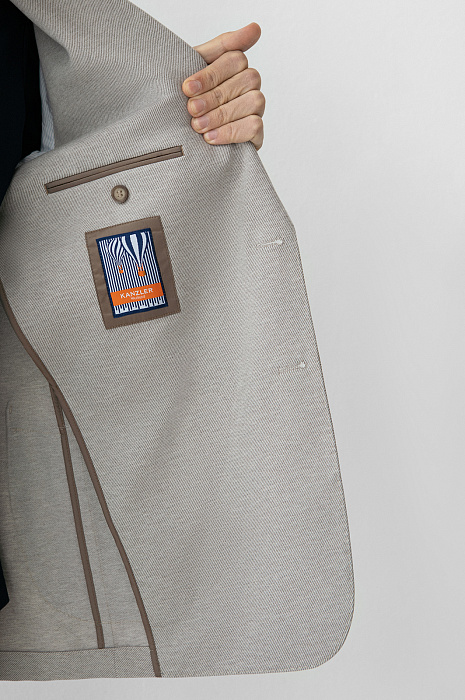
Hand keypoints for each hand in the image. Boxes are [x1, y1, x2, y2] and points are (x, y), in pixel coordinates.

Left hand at [181, 23, 264, 150]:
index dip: (211, 73)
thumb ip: (221, 46)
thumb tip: (256, 28)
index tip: (188, 87)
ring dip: (222, 114)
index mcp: (235, 66)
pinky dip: (231, 131)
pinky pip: (254, 126)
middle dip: (214, 96)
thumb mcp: (194, 68)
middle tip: (192, 109)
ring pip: (253, 101)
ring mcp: (256, 109)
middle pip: (246, 80)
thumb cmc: (189, 100)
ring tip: (199, 125)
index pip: (235, 58)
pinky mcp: (256, 134)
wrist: (179, 136)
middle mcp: (250, 85)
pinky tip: (211, 137)